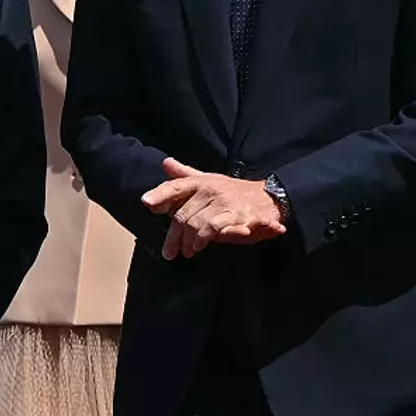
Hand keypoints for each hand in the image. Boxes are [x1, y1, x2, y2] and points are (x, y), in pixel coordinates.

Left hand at [142, 158, 286, 259]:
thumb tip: (165, 163)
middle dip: (174, 237)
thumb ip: (185, 175)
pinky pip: (215, 227)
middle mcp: (210, 189)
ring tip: (188, 251)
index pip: (175, 186)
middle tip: (171, 252)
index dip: (160, 194)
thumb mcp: (209, 180)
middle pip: (182, 215)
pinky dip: (206, 237)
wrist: (269, 197)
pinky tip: (201, 245)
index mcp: (200, 182)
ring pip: (195, 224)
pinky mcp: (237, 215)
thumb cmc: (234, 191)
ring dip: (189, 241)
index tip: (147, 203)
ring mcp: (223, 201)